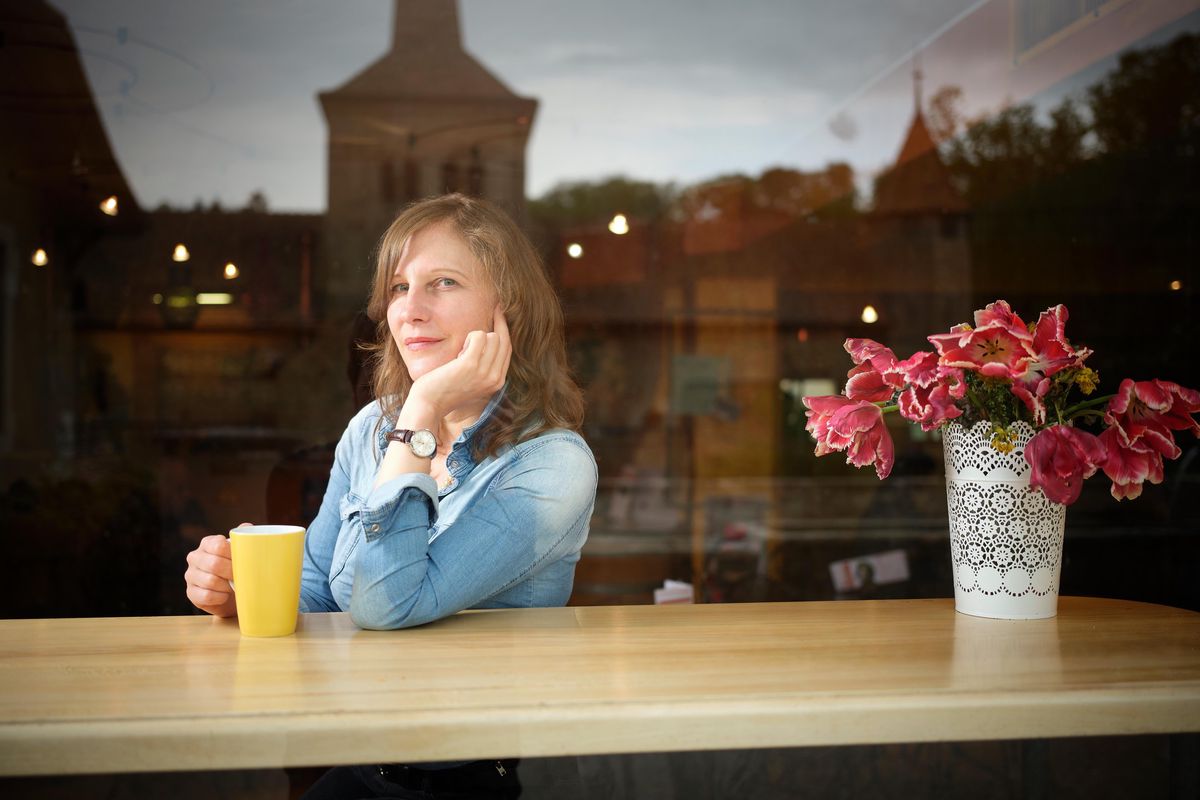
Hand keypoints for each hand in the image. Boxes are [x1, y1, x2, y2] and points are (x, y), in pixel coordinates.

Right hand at [183, 523, 250, 616]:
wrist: (231, 592)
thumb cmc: (237, 567)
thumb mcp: (241, 551)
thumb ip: (244, 538)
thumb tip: (246, 526)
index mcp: (207, 543)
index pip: (218, 545)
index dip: (233, 555)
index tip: (243, 561)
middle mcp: (195, 557)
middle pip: (214, 564)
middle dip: (231, 572)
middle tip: (240, 576)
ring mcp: (190, 575)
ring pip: (210, 581)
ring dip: (226, 586)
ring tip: (232, 586)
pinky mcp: (190, 592)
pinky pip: (206, 596)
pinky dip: (220, 597)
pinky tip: (224, 595)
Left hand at [406, 306, 510, 420]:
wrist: (429, 405)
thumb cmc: (445, 390)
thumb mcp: (472, 380)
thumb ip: (483, 365)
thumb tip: (487, 338)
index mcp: (497, 382)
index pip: (507, 349)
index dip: (504, 329)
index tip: (498, 313)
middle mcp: (495, 378)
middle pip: (503, 340)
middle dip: (496, 323)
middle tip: (491, 310)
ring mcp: (484, 372)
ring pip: (492, 336)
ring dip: (476, 336)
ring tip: (461, 351)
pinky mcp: (470, 364)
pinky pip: (479, 336)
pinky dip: (469, 338)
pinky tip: (458, 352)